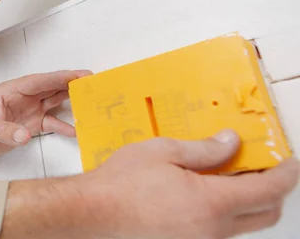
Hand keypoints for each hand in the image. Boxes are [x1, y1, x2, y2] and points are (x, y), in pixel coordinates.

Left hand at [0, 69, 90, 175]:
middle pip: (50, 86)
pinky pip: (52, 122)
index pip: (38, 81)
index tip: (74, 75)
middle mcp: (24, 97)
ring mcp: (31, 109)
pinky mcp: (34, 123)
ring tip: (89, 97)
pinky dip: (64, 125)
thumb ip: (3, 130)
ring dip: (71, 98)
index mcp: (12, 90)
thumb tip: (23, 135)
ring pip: (54, 100)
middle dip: (70, 82)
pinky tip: (75, 130)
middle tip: (90, 79)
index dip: (57, 77)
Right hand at [73, 130, 299, 238]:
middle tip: (265, 168)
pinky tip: (202, 194)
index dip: (285, 173)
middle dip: (274, 191)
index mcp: (210, 204)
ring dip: (246, 202)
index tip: (290, 162)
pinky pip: (218, 232)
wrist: (92, 213)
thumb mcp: (163, 151)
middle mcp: (212, 231)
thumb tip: (231, 142)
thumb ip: (205, 149)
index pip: (267, 190)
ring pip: (242, 225)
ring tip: (228, 177)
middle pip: (265, 214)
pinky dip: (223, 213)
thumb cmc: (121, 183)